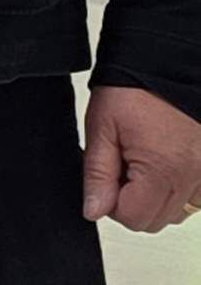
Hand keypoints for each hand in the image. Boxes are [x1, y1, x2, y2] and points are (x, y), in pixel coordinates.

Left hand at [87, 83, 200, 232]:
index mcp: (163, 170)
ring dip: (157, 197)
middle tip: (123, 165)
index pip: (132, 218)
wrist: (169, 63)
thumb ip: (97, 174)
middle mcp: (194, 176)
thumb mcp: (102, 127)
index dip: (110, 202)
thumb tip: (93, 210)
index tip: (107, 176)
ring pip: (177, 213)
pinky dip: (179, 189)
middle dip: (132, 201)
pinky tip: (165, 163)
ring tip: (144, 160)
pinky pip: (197, 198)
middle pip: (156, 220)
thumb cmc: (135, 89)